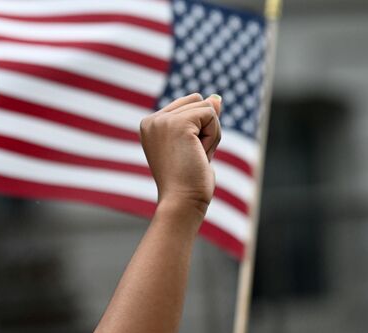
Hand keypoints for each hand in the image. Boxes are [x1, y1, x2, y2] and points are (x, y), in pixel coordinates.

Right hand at [140, 93, 221, 216]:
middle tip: (193, 156)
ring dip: (211, 134)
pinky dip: (213, 136)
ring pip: (207, 107)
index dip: (199, 128)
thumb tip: (216, 97)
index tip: (187, 154)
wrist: (182, 201)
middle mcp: (152, 120)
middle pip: (198, 101)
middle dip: (207, 128)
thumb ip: (203, 119)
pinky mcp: (177, 124)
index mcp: (151, 125)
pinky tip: (200, 154)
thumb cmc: (189, 180)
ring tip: (196, 156)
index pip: (188, 105)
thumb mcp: (197, 144)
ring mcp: (162, 120)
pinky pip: (211, 115)